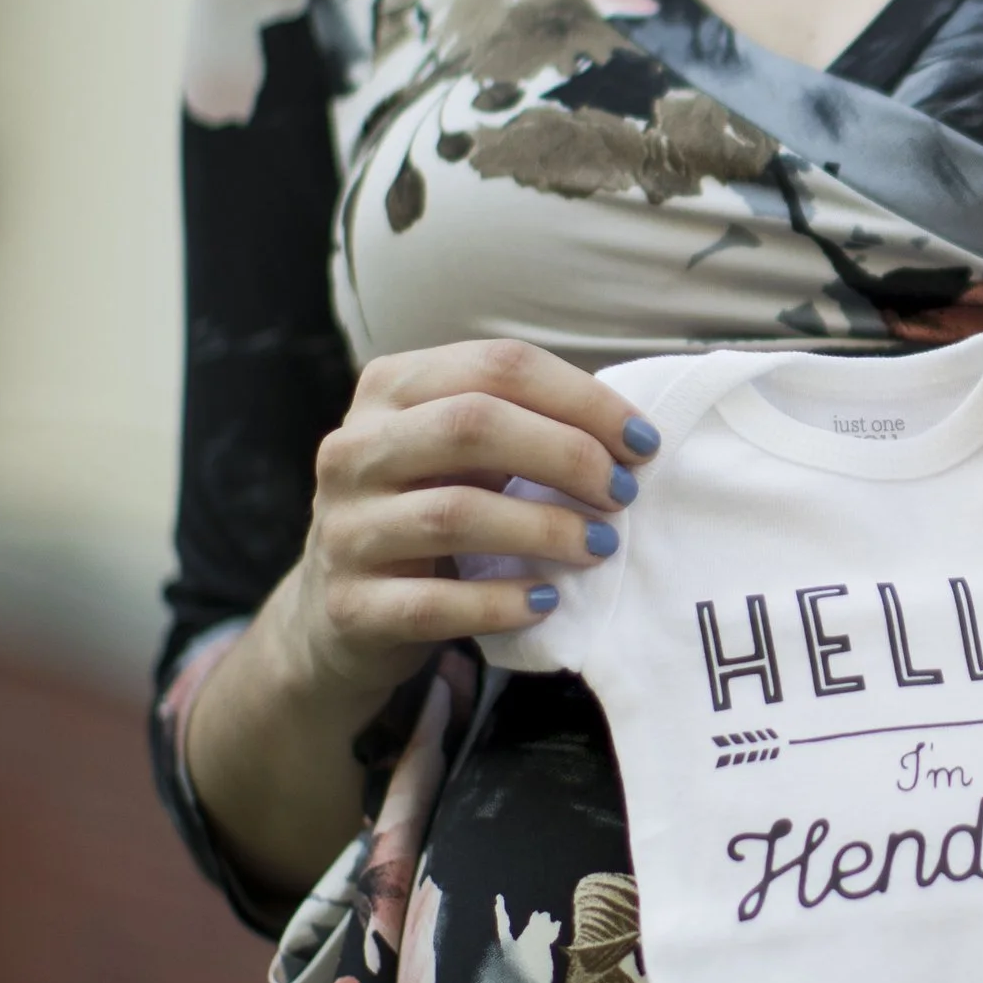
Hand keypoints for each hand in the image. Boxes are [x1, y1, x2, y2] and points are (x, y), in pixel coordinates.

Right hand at [280, 337, 657, 705]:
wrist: (341, 616)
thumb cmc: (425, 513)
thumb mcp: (455, 453)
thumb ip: (519, 426)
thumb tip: (628, 435)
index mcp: (389, 390)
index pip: (496, 366)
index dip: (582, 398)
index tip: (641, 440)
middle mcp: (355, 449)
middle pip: (471, 425)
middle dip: (566, 455)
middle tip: (621, 492)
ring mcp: (345, 528)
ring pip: (454, 513)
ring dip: (544, 529)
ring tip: (598, 546)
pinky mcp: (351, 606)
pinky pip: (434, 602)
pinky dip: (500, 602)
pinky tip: (544, 602)